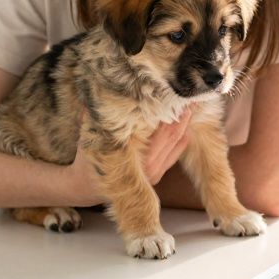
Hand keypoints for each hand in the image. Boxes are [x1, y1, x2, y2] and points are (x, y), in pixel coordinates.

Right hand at [65, 105, 193, 204]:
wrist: (86, 188)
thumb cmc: (87, 159)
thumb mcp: (90, 136)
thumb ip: (96, 116)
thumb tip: (100, 90)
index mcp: (136, 159)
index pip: (164, 130)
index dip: (174, 111)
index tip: (180, 94)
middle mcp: (150, 168)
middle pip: (176, 134)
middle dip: (185, 113)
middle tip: (192, 94)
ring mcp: (157, 173)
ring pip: (180, 143)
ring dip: (187, 123)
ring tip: (192, 103)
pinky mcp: (159, 174)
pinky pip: (177, 151)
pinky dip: (183, 135)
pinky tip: (186, 121)